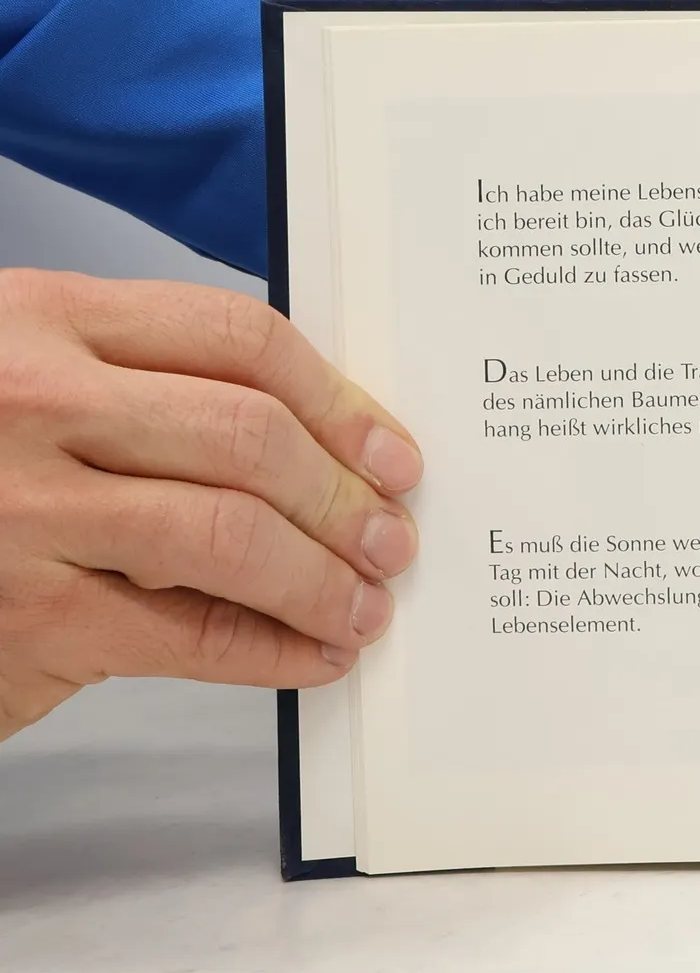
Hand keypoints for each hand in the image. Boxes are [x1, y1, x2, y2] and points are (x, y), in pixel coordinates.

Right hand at [0, 267, 421, 741]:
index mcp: (45, 318)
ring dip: (321, 577)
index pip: (237, 337)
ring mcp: (25, 510)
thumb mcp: (30, 383)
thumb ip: (144, 387)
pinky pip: (188, 634)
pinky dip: (269, 649)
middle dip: (343, 493)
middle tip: (391, 533)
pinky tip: (309, 654)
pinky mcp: (28, 616)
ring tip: (363, 602)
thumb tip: (316, 441)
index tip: (389, 448)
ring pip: (231, 533)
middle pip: (248, 435)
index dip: (337, 398)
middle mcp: (33, 401)